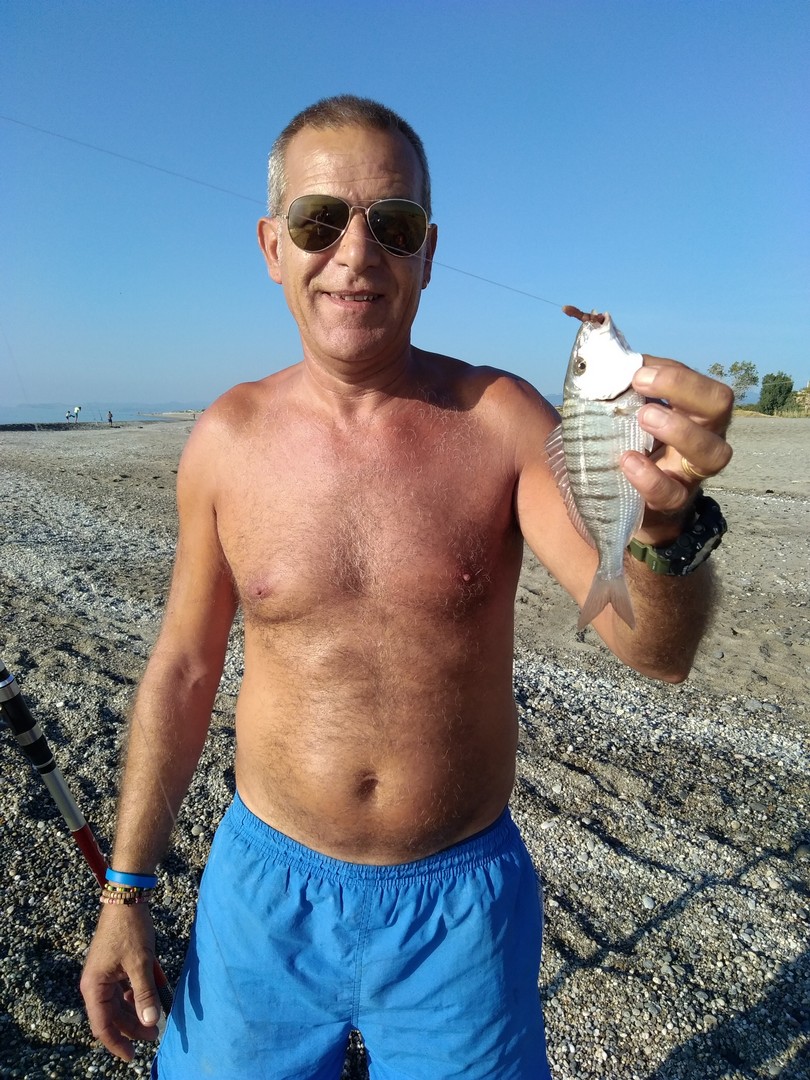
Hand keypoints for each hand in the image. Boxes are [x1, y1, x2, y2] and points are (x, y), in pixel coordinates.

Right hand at [80, 905, 160, 1060]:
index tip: (132, 1056)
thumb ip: (145, 994)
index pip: (103, 1025)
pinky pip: (121, 990)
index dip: (117, 1042)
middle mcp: (95, 984)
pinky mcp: (112, 967)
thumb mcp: (141, 963)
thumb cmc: (130, 929)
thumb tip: (150, 1022)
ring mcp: (103, 975)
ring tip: (156, 1019)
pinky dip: (134, 996)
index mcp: (94, 986)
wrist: (126, 898)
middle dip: (132, 1027)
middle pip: (111, 1016)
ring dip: (135, 1012)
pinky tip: (148, 998)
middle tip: (155, 1035)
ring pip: (117, 1004)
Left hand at [622, 357, 733, 540]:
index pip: (699, 382)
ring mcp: (691, 474)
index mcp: (693, 412)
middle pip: (719, 405)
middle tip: (641, 381)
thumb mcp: (624, 416)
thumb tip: (598, 360)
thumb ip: (618, 392)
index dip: (673, 372)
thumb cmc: (628, 447)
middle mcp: (704, 438)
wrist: (625, 506)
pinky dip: (650, 477)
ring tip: (643, 417)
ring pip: (713, 452)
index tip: (636, 368)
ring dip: (680, 430)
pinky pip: (672, 493)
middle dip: (684, 387)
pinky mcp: (672, 504)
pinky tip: (628, 461)